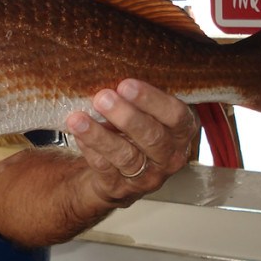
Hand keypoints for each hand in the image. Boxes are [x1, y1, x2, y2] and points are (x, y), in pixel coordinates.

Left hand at [65, 79, 197, 204]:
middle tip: (102, 97)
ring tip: (78, 119)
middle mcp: (170, 156)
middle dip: (126, 116)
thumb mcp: (147, 114)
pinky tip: (78, 133)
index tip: (126, 85)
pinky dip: (90, 149)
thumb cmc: (136, 132)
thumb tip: (111, 71)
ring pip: (125, 156)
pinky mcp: (121, 189)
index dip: (152, 100)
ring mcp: (148, 177)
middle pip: (152, 137)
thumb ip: (139, 98)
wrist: (120, 174)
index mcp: (181, 131)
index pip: (176, 116)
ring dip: (100, 136)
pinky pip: (104, 168)